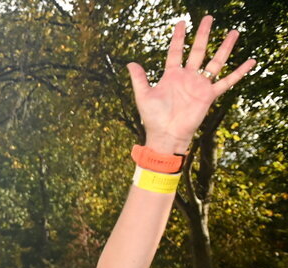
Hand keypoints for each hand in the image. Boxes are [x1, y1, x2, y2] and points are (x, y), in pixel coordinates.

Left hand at [127, 16, 254, 153]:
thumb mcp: (143, 96)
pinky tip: (251, 61)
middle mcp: (188, 77)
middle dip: (202, 34)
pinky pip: (227, 82)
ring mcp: (200, 85)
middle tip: (208, 18)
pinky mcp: (209, 95)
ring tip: (233, 32)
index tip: (182, 22)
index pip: (176, 51)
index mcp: (171, 75)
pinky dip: (239, 72)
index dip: (178, 37)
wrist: (166, 135)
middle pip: (197, 50)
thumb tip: (130, 63)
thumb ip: (139, 79)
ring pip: (215, 62)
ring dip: (224, 47)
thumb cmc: (153, 118)